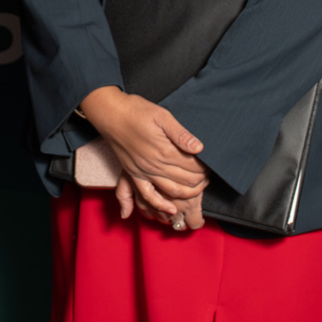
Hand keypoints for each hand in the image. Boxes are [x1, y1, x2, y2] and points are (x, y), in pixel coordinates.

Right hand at [80, 87, 207, 221]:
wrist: (110, 114)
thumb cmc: (137, 111)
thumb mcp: (162, 115)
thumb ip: (181, 133)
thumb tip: (199, 147)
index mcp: (164, 150)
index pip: (192, 166)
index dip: (204, 167)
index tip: (211, 165)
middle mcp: (155, 165)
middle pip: (185, 180)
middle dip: (201, 180)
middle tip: (208, 176)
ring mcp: (144, 172)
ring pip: (171, 191)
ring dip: (188, 194)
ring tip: (199, 188)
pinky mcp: (134, 175)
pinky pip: (148, 196)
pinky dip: (160, 205)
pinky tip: (172, 209)